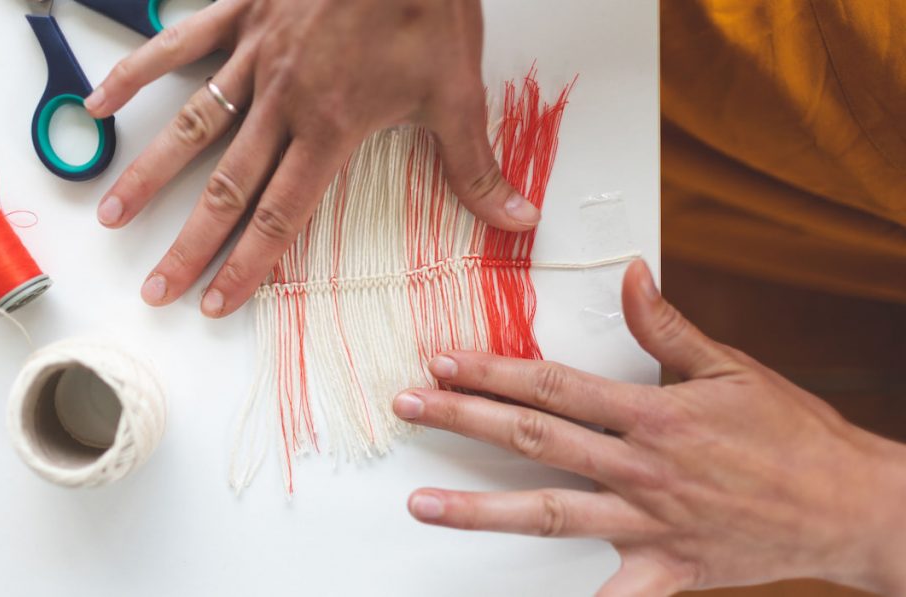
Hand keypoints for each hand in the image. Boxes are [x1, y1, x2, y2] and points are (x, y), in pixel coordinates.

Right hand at [86, 0, 539, 316]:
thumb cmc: (427, 5)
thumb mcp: (457, 91)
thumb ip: (475, 166)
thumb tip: (517, 221)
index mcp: (331, 128)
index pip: (281, 214)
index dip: (248, 265)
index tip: (216, 302)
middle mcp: (283, 102)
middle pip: (226, 188)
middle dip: (191, 245)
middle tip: (156, 288)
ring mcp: (254, 58)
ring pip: (192, 128)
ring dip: (150, 177)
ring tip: (114, 217)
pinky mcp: (240, 15)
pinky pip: (179, 46)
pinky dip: (138, 73)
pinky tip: (100, 102)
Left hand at [393, 260, 905, 595]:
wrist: (849, 505)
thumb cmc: (793, 433)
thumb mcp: (733, 367)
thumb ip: (669, 327)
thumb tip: (630, 275)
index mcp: (654, 413)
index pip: (553, 385)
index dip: (492, 371)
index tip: (444, 362)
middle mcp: (643, 467)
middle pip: (534, 439)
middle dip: (463, 420)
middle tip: (408, 407)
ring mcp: (651, 521)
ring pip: (550, 513)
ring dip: (480, 508)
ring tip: (422, 502)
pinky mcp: (669, 567)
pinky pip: (615, 596)